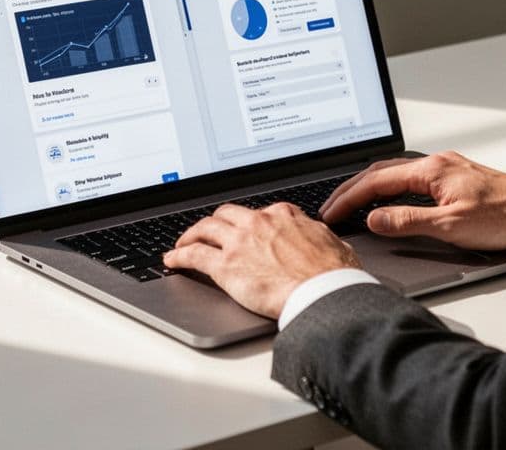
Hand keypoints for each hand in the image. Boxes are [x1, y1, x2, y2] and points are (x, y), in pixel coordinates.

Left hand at [163, 202, 360, 318]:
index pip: (260, 212)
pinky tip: (172, 260)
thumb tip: (320, 237)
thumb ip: (318, 236)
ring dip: (191, 234)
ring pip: (205, 228)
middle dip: (215, 222)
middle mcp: (258, 222)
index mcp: (283, 216)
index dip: (249, 222)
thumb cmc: (333, 275)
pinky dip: (179, 255)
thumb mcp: (333, 244)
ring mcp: (239, 242)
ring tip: (183, 242)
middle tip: (208, 231)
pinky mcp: (225, 265)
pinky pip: (193, 255)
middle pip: (227, 214)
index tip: (245, 229)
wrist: (324, 292)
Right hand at [319, 151, 505, 251]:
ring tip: (351, 203)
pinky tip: (389, 200)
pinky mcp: (457, 178)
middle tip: (332, 207)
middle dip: (352, 189)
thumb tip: (374, 219)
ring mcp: (447, 168)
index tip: (331, 212)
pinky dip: (391, 188)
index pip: (376, 181)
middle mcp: (437, 162)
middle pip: (381, 172)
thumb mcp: (450, 226)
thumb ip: (407, 221)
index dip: (349, 198)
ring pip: (397, 173)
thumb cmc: (505, 217)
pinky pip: (412, 178)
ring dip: (370, 187)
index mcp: (431, 169)